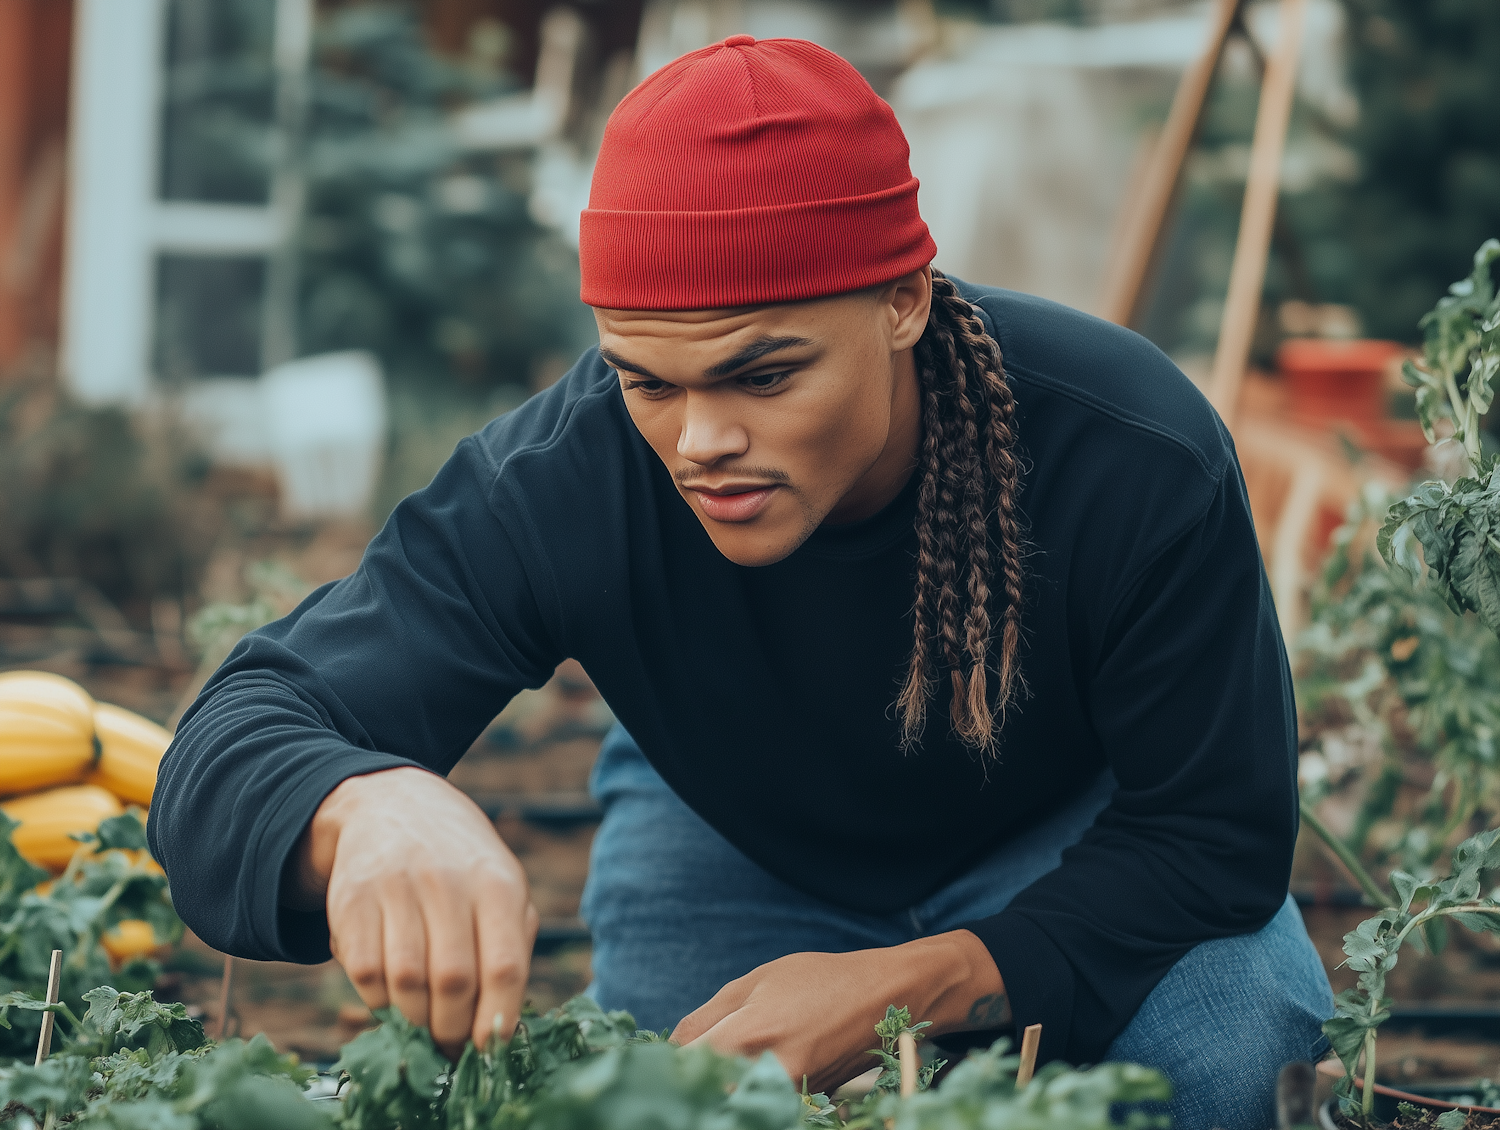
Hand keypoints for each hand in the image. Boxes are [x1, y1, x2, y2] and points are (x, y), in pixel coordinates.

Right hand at [291, 766, 538, 1058]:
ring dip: (415, 1021)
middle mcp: (446, 882)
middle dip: (452, 1030)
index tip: (488, 1051)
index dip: (496, 1021)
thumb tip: (503, 1022)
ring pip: (405, 984)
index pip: (504, 968)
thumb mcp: (501, 886)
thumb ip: (512, 945)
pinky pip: (364, 975)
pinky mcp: (351, 901)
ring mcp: (395, 889)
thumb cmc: (461, 863)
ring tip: (424, 1025)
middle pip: (453, 982)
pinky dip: (379, 1001)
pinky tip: (393, 995)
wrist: (391, 805)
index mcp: (497, 883)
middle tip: (450, 1047)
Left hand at [671, 930, 1003, 1093]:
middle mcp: (768, 1073)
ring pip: (734, 1106)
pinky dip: (745, 1101)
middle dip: (686, 1091)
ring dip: (715, 1096)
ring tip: (705, 1081)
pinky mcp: (807, 1107)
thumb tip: (668, 1053)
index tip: (647, 1071)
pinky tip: (741, 1085)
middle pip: (707, 1098)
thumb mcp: (755, 982)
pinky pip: (763, 1108)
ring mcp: (791, 1096)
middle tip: (672, 1083)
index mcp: (748, 1035)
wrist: (888, 997)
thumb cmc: (819, 980)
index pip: (683, 1071)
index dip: (663, 1072)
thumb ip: (706, 1019)